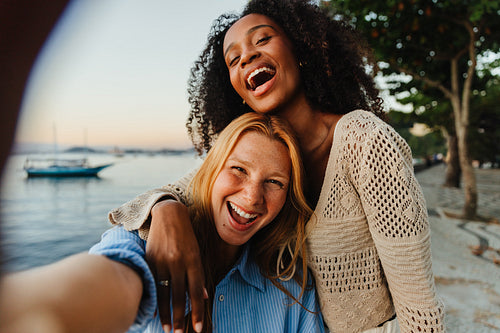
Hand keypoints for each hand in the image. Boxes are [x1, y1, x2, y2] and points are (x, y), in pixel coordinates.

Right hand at [147, 200, 205, 332]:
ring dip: (165, 313)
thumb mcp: (197, 252)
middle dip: (179, 317)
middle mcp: (178, 262)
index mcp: (193, 260)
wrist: (168, 214)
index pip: (196, 292)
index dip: (196, 311)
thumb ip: (199, 275)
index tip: (197, 329)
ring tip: (167, 328)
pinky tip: (153, 311)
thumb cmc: (186, 236)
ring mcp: (163, 261)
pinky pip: (151, 283)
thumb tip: (203, 296)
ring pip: (163, 292)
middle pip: (179, 295)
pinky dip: (153, 298)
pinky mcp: (150, 259)